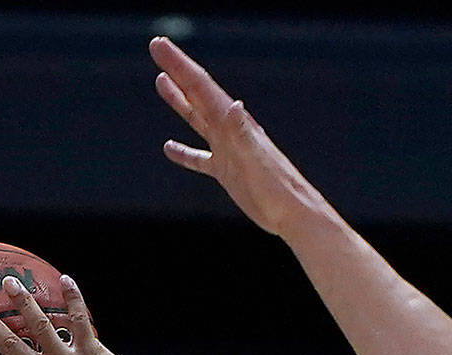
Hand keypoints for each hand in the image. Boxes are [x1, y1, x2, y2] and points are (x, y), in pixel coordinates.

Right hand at [152, 36, 329, 237]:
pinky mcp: (228, 172)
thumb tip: (234, 105)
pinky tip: (169, 148)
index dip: (179, 64)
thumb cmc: (277, 188)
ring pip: (198, 120)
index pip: (201, 86)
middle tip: (157, 47)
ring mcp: (228, 151)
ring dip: (179, 101)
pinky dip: (185, 152)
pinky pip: (201, 158)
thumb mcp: (256, 158)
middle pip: (197, 94)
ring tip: (160, 81)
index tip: (158, 43)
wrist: (294, 214)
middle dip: (177, 70)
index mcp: (233, 122)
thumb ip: (243, 132)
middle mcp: (230, 131)